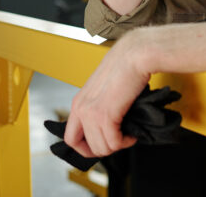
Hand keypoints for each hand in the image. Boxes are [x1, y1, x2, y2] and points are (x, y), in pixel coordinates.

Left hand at [64, 33, 149, 157]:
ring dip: (118, 145)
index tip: (102, 145)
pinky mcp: (105, 114)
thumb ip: (99, 107)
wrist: (134, 55)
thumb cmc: (124, 69)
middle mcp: (80, 108)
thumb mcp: (103, 91)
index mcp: (78, 103)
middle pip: (87, 148)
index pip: (71, 139)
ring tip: (128, 134)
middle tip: (119, 139)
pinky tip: (132, 133)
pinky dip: (126, 142)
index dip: (87, 148)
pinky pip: (114, 142)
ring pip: (102, 148)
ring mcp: (91, 113)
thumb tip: (107, 129)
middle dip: (106, 149)